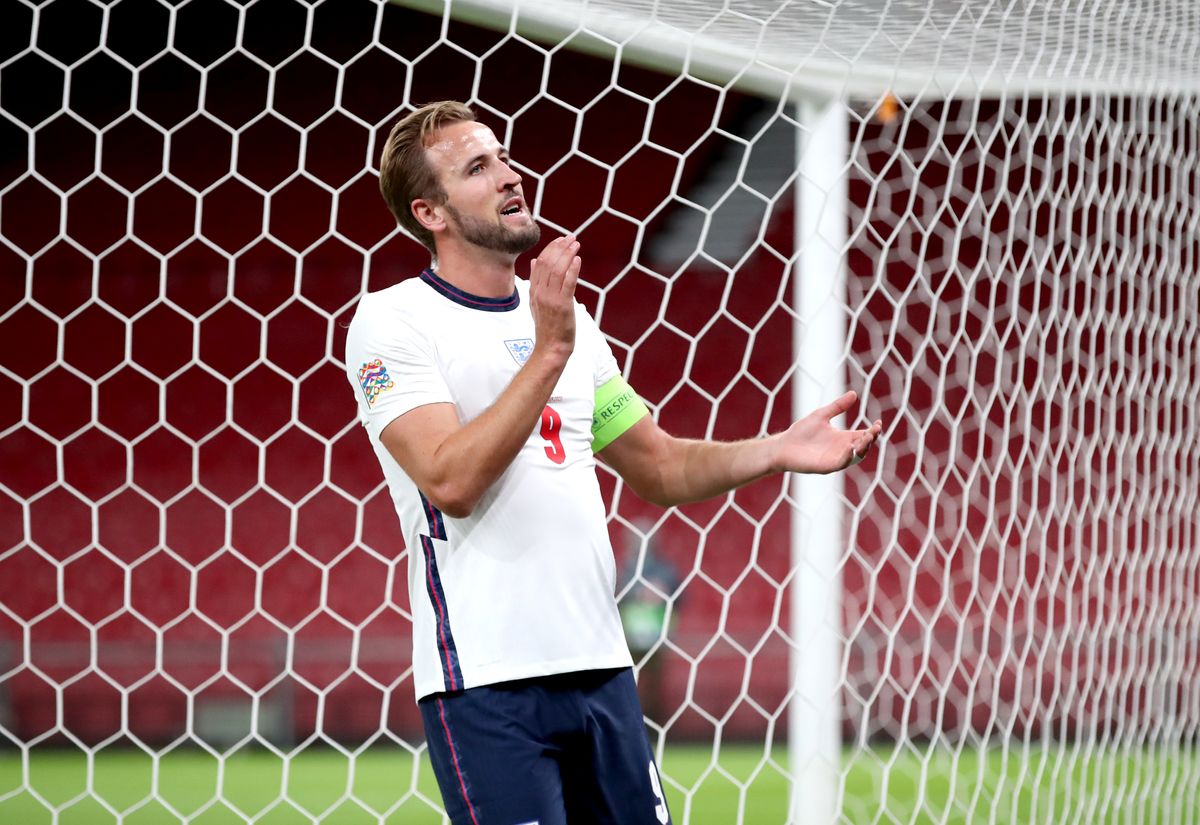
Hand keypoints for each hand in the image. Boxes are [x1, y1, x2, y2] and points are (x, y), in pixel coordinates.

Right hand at [528, 234, 580, 360]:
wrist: (551, 347)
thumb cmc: (547, 326)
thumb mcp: (536, 301)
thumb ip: (535, 281)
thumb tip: (533, 261)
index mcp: (534, 290)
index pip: (540, 263)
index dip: (550, 249)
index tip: (561, 240)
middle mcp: (540, 292)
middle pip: (548, 263)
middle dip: (560, 247)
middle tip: (571, 237)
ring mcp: (550, 299)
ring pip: (557, 270)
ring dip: (567, 254)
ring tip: (576, 244)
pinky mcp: (563, 306)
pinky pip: (567, 284)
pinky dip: (572, 270)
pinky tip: (577, 260)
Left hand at [773, 391, 882, 473]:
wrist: (783, 445)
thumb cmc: (801, 432)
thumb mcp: (822, 415)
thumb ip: (838, 406)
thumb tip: (854, 393)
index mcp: (843, 438)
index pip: (863, 435)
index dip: (873, 431)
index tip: (878, 423)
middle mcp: (842, 449)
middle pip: (864, 447)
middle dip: (871, 439)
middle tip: (874, 430)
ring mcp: (835, 459)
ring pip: (856, 457)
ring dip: (863, 448)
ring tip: (866, 438)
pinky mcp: (826, 467)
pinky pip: (842, 463)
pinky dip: (848, 457)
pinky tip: (850, 447)